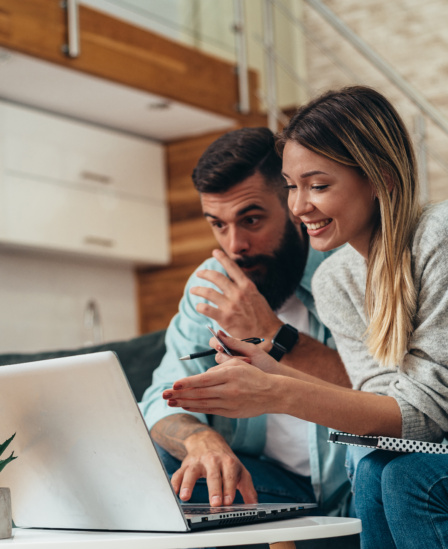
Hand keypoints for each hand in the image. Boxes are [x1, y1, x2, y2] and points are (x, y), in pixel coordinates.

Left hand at [162, 360, 277, 417]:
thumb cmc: (253, 375)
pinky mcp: (230, 412)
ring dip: (185, 402)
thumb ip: (219, 367)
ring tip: (170, 401)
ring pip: (203, 403)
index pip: (203, 379)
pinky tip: (186, 405)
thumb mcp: (238, 363)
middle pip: (199, 393)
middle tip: (164, 394)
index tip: (174, 384)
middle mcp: (228, 389)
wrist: (272, 393)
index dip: (187, 383)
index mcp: (229, 374)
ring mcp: (229, 403)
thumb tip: (201, 375)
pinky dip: (196, 408)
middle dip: (180, 394)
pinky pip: (210, 410)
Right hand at [172, 429, 257, 506]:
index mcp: (228, 462)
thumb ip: (248, 489)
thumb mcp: (240, 470)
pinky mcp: (186, 464)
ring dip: (188, 484)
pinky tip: (175, 491)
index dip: (230, 489)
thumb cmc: (225, 459)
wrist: (208, 440)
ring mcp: (198, 462)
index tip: (229, 502)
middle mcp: (213, 461)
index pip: (230, 476)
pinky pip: (179, 473)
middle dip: (214, 489)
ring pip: (192, 472)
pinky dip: (175, 482)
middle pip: (213, 475)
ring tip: (186, 496)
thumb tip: (254, 506)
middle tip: (215, 503)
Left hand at [190, 249, 281, 340]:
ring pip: (208, 292)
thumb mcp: (256, 298)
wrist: (269, 334)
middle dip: (205, 273)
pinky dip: (201, 306)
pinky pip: (207, 308)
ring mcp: (231, 305)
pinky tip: (199, 307)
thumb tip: (232, 285)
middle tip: (199, 273)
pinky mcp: (225, 318)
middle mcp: (239, 293)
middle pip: (217, 277)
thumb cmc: (263, 318)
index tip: (215, 252)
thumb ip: (244, 290)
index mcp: (248, 286)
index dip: (223, 258)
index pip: (233, 268)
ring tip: (193, 290)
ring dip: (198, 290)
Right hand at [211, 331, 277, 373]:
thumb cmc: (264, 361)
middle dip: (227, 357)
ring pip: (221, 365)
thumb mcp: (251, 350)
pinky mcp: (232, 377)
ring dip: (234, 364)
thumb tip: (219, 332)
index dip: (215, 343)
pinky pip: (226, 374)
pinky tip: (245, 371)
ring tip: (249, 363)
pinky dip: (234, 372)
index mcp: (233, 346)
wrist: (274, 377)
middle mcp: (229, 356)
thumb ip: (235, 342)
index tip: (220, 347)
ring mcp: (231, 368)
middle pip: (217, 355)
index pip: (216, 341)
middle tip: (242, 358)